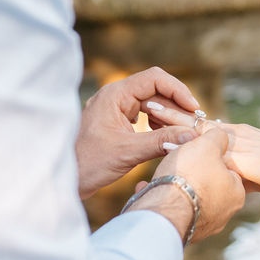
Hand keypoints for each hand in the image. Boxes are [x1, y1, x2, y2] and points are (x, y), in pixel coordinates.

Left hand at [76, 67, 200, 198]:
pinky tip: (165, 137)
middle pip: (155, 89)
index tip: (194, 109)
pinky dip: (158, 124)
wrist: (65, 181)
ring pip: (151, 103)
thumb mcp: (128, 152)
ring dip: (168, 115)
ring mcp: (115, 109)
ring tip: (181, 132)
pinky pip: (143, 115)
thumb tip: (192, 135)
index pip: (154, 78)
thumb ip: (161, 141)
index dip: (177, 90)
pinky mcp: (116, 122)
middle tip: (194, 124)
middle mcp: (115, 97)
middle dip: (176, 105)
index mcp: (114, 95)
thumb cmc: (89, 164)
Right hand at [126, 128, 244, 242]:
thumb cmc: (189, 175)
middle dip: (192, 174)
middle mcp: (224, 214)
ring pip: (189, 199)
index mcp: (236, 194)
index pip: (228, 171)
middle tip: (178, 163)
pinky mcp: (182, 233)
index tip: (195, 152)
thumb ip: (217, 137)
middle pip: (208, 185)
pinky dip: (163, 200)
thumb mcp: (207, 144)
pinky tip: (151, 190)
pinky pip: (173, 211)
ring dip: (176, 188)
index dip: (210, 158)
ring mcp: (203, 226)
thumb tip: (220, 135)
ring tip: (162, 177)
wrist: (164, 208)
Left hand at [141, 106, 259, 197]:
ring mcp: (238, 141)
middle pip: (196, 121)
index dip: (182, 119)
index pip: (204, 124)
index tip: (161, 114)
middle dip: (171, 113)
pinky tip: (169, 144)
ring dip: (173, 121)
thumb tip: (227, 185)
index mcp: (239, 135)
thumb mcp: (257, 173)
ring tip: (149, 112)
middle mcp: (236, 133)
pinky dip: (189, 145)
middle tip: (146, 104)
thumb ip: (239, 175)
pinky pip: (209, 149)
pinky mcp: (241, 154)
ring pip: (199, 129)